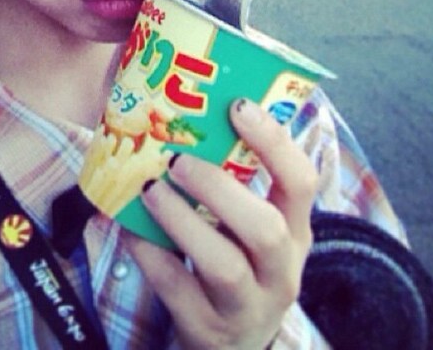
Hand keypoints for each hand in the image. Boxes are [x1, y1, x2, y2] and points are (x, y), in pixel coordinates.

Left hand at [125, 98, 317, 349]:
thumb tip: (183, 112)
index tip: (238, 105)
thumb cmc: (237, 261)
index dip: (274, 142)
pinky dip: (149, 253)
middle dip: (217, 187)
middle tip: (177, 160)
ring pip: (222, 265)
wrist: (231, 343)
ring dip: (180, 220)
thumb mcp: (248, 226)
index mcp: (294, 230)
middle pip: (264, 228)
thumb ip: (232, 181)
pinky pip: (177, 289)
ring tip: (149, 189)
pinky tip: (129, 227)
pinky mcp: (208, 329)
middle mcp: (281, 269)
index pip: (302, 182)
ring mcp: (247, 305)